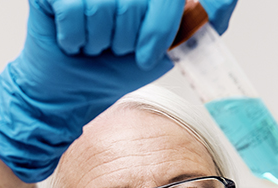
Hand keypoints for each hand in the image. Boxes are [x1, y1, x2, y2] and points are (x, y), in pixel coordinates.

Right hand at [0, 0, 231, 182]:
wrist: (74, 89)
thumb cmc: (119, 64)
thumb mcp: (171, 45)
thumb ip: (203, 18)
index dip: (162, 26)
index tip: (148, 52)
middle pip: (139, 2)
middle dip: (130, 40)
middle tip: (118, 49)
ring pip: (105, 7)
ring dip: (102, 41)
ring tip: (95, 45)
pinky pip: (74, 10)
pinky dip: (76, 38)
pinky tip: (75, 41)